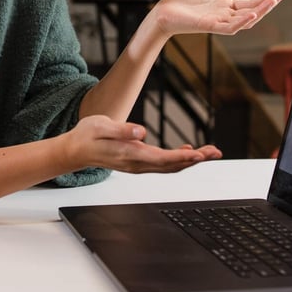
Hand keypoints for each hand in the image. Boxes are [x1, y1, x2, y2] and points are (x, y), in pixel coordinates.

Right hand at [63, 115, 221, 173]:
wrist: (75, 150)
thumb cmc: (87, 136)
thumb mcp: (101, 126)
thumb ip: (121, 129)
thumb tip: (141, 132)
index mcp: (129, 154)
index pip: (161, 158)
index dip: (182, 157)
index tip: (199, 154)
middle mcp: (137, 164)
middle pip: (172, 165)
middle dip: (195, 159)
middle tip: (215, 152)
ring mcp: (138, 165)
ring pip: (170, 166)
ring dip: (191, 160)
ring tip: (210, 152)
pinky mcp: (138, 162)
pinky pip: (164, 164)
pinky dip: (180, 159)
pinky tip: (189, 151)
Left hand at [151, 0, 285, 39]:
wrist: (160, 13)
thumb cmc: (178, 3)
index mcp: (223, 7)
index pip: (249, 3)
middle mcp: (223, 16)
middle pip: (251, 11)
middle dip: (267, 4)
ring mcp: (217, 22)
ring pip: (244, 20)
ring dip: (259, 11)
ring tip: (273, 1)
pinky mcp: (208, 26)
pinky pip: (229, 27)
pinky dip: (241, 22)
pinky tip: (252, 13)